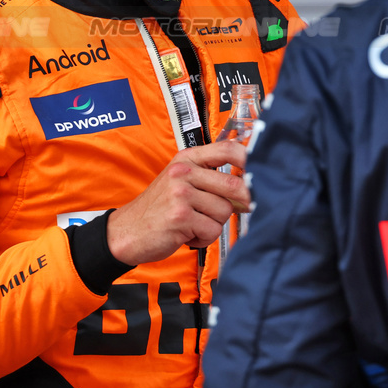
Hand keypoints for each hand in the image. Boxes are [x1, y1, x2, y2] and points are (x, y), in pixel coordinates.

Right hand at [105, 140, 250, 265]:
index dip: (249, 159)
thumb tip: (250, 188)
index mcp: (186, 159)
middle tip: (236, 210)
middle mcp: (183, 172)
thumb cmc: (158, 209)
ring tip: (195, 224)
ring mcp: (180, 194)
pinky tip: (188, 235)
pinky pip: (212, 230)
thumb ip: (210, 178)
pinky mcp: (180, 217)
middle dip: (240, 203)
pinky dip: (203, 238)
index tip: (261, 170)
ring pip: (224, 211)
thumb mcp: (180, 182)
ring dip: (214, 224)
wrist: (126, 232)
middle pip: (233, 185)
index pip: (227, 149)